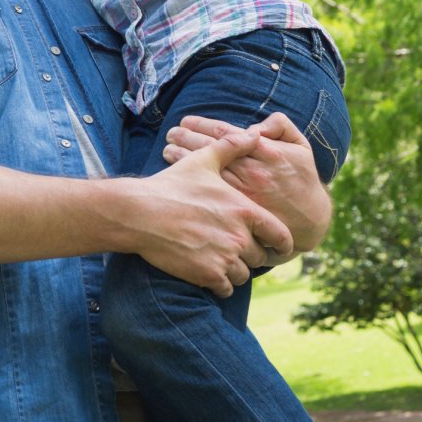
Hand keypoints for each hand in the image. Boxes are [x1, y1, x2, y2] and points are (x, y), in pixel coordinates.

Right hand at [133, 130, 293, 297]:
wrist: (139, 213)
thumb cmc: (170, 185)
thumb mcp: (202, 161)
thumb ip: (232, 147)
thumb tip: (253, 134)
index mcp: (245, 211)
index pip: (281, 236)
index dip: (282, 243)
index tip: (278, 247)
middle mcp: (240, 236)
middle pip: (260, 257)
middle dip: (249, 255)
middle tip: (233, 249)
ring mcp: (225, 258)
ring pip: (244, 274)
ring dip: (234, 270)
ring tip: (218, 260)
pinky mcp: (208, 275)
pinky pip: (227, 288)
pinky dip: (220, 284)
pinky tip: (207, 273)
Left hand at [163, 112, 330, 254]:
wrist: (310, 219)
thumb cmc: (302, 179)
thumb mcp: (301, 147)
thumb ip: (281, 126)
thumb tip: (254, 124)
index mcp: (264, 150)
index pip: (225, 133)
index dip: (202, 125)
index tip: (186, 121)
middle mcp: (251, 169)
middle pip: (210, 149)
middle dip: (186, 138)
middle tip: (171, 133)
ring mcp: (242, 191)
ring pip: (205, 169)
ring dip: (183, 157)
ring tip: (167, 148)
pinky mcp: (237, 209)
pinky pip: (208, 191)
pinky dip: (191, 180)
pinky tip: (177, 174)